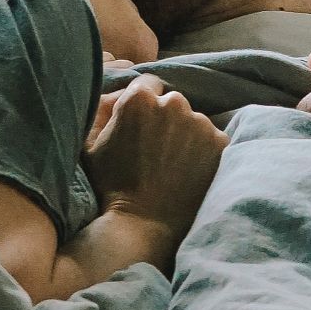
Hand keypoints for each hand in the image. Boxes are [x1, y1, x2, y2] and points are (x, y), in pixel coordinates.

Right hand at [82, 75, 228, 234]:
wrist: (144, 225)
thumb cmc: (111, 186)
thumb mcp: (90, 145)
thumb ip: (101, 109)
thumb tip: (117, 93)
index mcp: (139, 99)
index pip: (147, 84)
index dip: (143, 105)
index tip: (142, 125)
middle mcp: (174, 103)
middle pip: (172, 102)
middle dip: (165, 118)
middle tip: (156, 149)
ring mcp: (200, 123)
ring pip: (193, 121)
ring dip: (185, 135)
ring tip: (173, 164)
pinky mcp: (220, 143)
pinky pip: (211, 139)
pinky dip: (204, 151)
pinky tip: (189, 172)